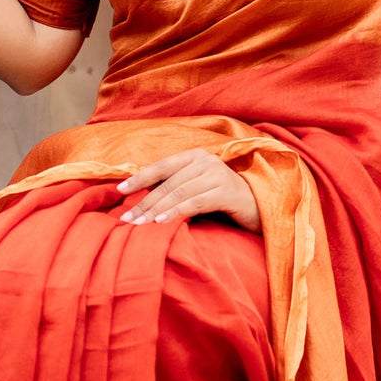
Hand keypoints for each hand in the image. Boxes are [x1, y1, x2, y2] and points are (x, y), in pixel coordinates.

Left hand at [117, 151, 260, 233]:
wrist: (260, 209)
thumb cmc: (224, 201)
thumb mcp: (198, 189)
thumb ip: (176, 188)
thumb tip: (142, 197)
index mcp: (196, 156)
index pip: (162, 166)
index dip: (140, 177)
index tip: (119, 190)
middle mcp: (206, 161)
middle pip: (168, 182)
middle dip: (144, 202)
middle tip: (126, 218)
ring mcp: (218, 175)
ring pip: (178, 192)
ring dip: (156, 210)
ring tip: (138, 224)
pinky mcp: (226, 192)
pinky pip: (194, 203)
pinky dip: (176, 212)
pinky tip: (161, 222)